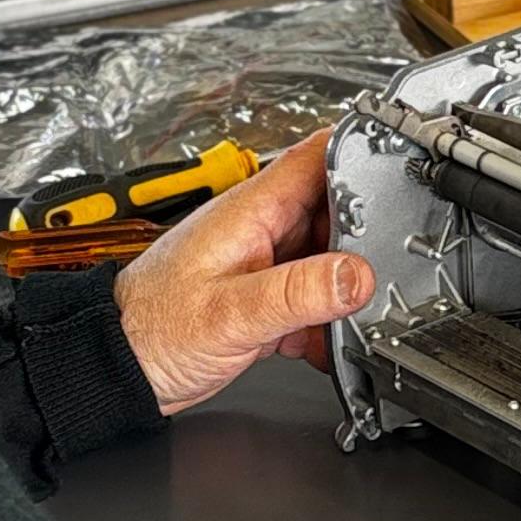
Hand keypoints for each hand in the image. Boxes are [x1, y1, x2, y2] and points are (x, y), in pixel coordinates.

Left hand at [113, 131, 374, 417]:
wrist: (116, 369)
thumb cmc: (151, 330)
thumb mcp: (234, 313)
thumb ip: (299, 292)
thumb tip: (358, 275)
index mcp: (251, 212)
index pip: (318, 155)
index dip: (364, 151)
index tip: (404, 164)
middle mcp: (260, 230)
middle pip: (336, 210)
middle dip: (368, 237)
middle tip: (392, 267)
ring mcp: (262, 264)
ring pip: (328, 258)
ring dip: (347, 287)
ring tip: (356, 315)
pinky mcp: (261, 299)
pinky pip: (310, 300)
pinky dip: (325, 323)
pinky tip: (327, 346)